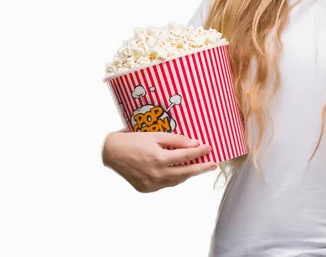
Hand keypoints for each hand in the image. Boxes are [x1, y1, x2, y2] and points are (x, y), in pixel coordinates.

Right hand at [102, 131, 216, 192]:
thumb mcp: (156, 135)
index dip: (200, 152)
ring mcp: (151, 184)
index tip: (209, 148)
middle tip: (213, 165)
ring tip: (198, 167)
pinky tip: (180, 172)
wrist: (111, 152)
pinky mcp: (146, 189)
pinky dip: (174, 178)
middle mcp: (156, 174)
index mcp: (159, 159)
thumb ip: (176, 140)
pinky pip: (166, 184)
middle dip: (201, 168)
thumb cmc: (133, 140)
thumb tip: (195, 144)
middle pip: (186, 173)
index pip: (186, 156)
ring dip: (188, 174)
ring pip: (176, 181)